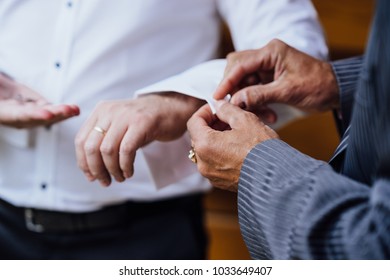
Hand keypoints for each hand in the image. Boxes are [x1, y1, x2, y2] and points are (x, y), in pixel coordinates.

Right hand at [0, 73, 79, 127]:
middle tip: (67, 110)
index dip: (33, 114)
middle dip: (53, 114)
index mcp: (2, 113)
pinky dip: (63, 110)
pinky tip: (75, 109)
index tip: (46, 112)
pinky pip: (51, 110)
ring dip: (62, 113)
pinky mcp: (36, 108)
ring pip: (46, 116)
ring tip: (74, 109)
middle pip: (36, 118)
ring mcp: (26, 114)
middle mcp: (15, 117)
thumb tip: (10, 97)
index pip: (18, 115)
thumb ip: (1, 85)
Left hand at [75, 93, 204, 186]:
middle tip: (105, 181)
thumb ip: (104, 142)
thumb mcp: (120, 125)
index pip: (81, 140)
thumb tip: (91, 171)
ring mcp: (126, 116)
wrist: (172, 108)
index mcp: (101, 111)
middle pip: (91, 147)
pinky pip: (126, 150)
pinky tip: (129, 172)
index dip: (83, 163)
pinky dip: (125, 166)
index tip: (92, 176)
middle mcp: (110, 111)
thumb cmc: (146, 122)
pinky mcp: (142, 123)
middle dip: (96, 169)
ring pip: (107, 150)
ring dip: (112, 170)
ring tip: (120, 177)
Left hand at [187, 100, 277, 191]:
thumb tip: (219, 105)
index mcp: (205, 145)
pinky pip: (215, 163)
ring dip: (217, 139)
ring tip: (236, 133)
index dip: (206, 111)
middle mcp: (203, 162)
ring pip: (207, 150)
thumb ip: (227, 110)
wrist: (276, 177)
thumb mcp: (245, 120)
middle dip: (212, 125)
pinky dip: (221, 153)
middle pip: (199, 137)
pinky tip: (238, 148)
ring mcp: (211, 175)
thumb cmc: (262, 150)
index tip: (217, 108)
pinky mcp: (220, 182)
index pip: (194, 122)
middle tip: (228, 118)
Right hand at [214, 39, 338, 117]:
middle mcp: (266, 57)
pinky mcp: (269, 79)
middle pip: (238, 71)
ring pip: (244, 83)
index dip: (226, 81)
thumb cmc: (317, 86)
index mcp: (271, 52)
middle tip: (235, 107)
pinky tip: (268, 114)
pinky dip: (257, 103)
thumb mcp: (287, 91)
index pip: (240, 65)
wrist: (335, 91)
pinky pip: (254, 90)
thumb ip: (259, 94)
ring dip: (248, 100)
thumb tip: (235, 101)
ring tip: (261, 114)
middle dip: (235, 90)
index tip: (217, 97)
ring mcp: (267, 68)